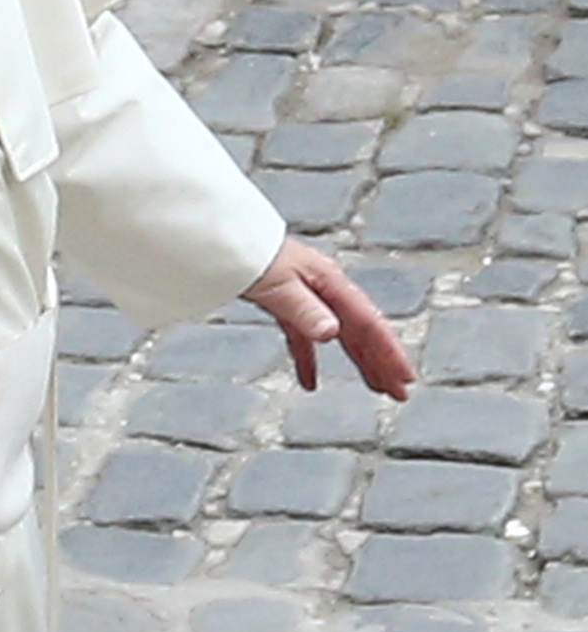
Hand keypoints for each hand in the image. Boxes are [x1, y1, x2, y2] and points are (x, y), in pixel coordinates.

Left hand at [244, 238, 414, 397]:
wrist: (226, 238)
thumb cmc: (252, 255)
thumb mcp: (278, 286)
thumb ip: (304, 310)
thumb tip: (332, 333)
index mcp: (331, 283)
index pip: (368, 324)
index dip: (389, 352)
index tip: (405, 377)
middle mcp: (327, 291)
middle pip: (361, 332)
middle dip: (383, 363)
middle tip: (401, 393)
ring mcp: (310, 298)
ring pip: (342, 336)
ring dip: (360, 362)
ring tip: (378, 388)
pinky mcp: (288, 307)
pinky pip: (304, 339)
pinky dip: (309, 360)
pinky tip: (310, 384)